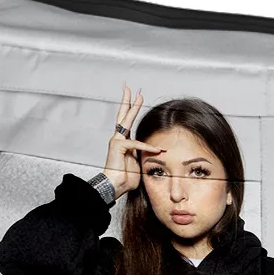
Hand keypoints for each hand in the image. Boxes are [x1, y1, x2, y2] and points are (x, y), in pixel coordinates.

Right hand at [102, 82, 164, 197]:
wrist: (115, 187)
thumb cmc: (126, 178)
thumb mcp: (139, 162)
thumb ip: (145, 152)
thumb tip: (156, 149)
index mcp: (124, 142)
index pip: (127, 122)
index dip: (131, 109)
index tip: (135, 97)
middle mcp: (118, 139)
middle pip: (123, 115)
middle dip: (127, 101)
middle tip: (129, 88)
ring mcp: (116, 141)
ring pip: (126, 121)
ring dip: (133, 108)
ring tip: (139, 96)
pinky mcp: (118, 147)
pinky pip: (136, 144)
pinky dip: (148, 147)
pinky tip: (158, 150)